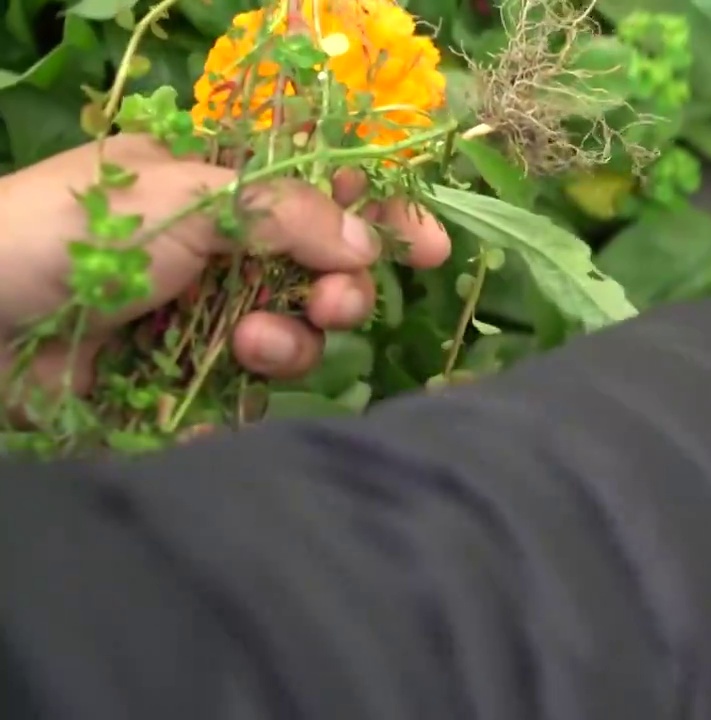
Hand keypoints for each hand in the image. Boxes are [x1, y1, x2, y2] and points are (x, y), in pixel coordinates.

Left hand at [0, 134, 449, 387]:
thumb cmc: (75, 233)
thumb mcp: (188, 198)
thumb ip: (290, 216)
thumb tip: (372, 245)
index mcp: (217, 187)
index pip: (320, 195)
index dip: (380, 216)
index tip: (431, 247)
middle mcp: (218, 252)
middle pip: (323, 274)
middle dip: (342, 291)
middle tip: (334, 305)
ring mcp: (201, 318)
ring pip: (294, 338)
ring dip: (290, 342)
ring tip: (248, 344)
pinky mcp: (182, 381)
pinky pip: (250, 393)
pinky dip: (248, 390)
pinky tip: (219, 381)